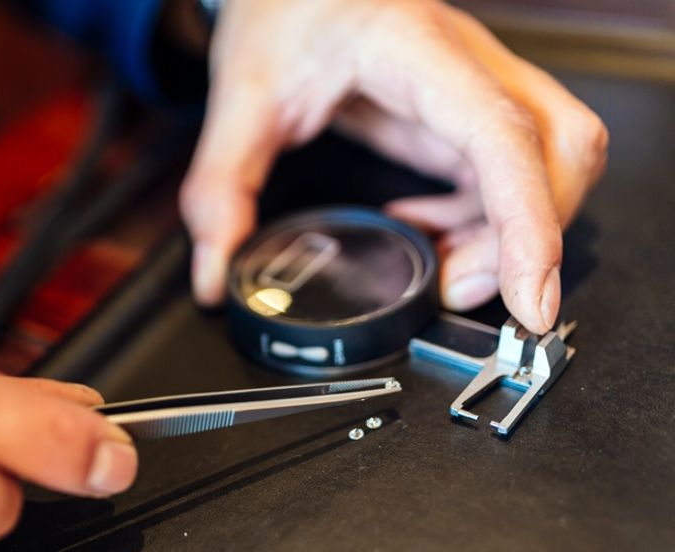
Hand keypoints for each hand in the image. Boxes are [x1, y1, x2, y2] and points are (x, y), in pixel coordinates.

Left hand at [180, 0, 607, 333]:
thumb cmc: (282, 8)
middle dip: (527, 239)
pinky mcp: (464, 113)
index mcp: (415, 52)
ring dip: (508, 236)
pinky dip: (486, 222)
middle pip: (560, 152)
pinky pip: (510, 175)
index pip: (501, 138)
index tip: (530, 296)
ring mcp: (475, 88)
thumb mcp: (241, 98)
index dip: (526, 224)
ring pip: (551, 164)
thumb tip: (216, 271)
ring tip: (439, 270)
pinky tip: (432, 235)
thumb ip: (221, 190)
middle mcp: (466, 66)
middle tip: (456, 288)